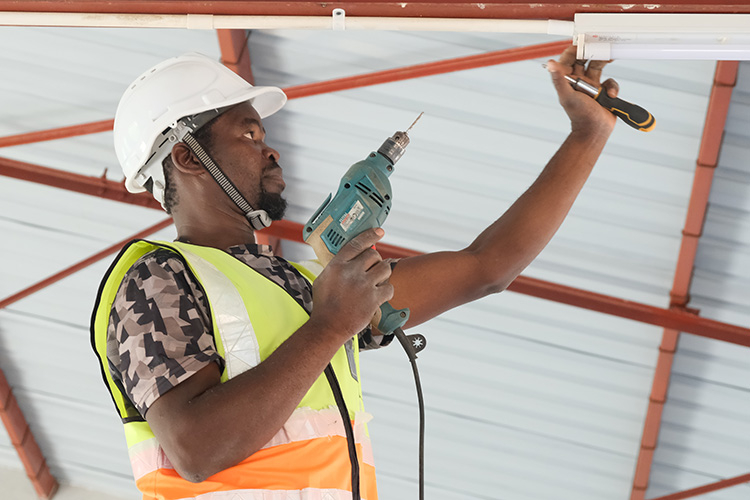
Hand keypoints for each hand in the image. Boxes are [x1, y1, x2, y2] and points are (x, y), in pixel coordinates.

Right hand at [309, 228, 393, 342]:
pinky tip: (378, 296)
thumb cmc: (324, 305)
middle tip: (372, 269)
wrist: (328, 327)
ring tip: (376, 282)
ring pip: (384, 268)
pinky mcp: (373, 299)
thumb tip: (347, 258)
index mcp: (337, 265)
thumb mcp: (323, 279)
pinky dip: (386, 291)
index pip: (356, 244)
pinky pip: (389, 288)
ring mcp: (363, 285)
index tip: (379, 231)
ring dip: (383, 274)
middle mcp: (351, 272)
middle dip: (375, 261)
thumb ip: (336, 266)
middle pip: (374, 255)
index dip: (370, 235)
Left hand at [547, 45, 617, 137]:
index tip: (583, 41)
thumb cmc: (579, 115)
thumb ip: (559, 79)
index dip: (575, 49)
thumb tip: (550, 63)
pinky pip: (610, 82)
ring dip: (605, 62)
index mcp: (568, 80)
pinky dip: (612, 87)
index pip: (569, 59)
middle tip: (601, 45)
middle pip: (585, 59)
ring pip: (598, 66)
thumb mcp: (567, 96)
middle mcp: (579, 81)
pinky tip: (610, 96)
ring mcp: (591, 86)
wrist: (595, 131)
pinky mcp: (603, 92)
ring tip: (610, 59)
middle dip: (593, 51)